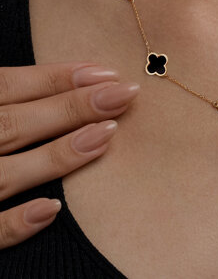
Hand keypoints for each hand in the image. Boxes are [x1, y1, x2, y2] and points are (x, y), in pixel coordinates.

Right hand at [0, 61, 139, 248]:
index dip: (55, 78)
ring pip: (2, 173)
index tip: (105, 72)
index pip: (5, 84)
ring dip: (56, 155)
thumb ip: (2, 93)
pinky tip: (52, 210)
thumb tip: (64, 76)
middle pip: (13, 122)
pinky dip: (12, 225)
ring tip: (107, 134)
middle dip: (72, 107)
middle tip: (124, 93)